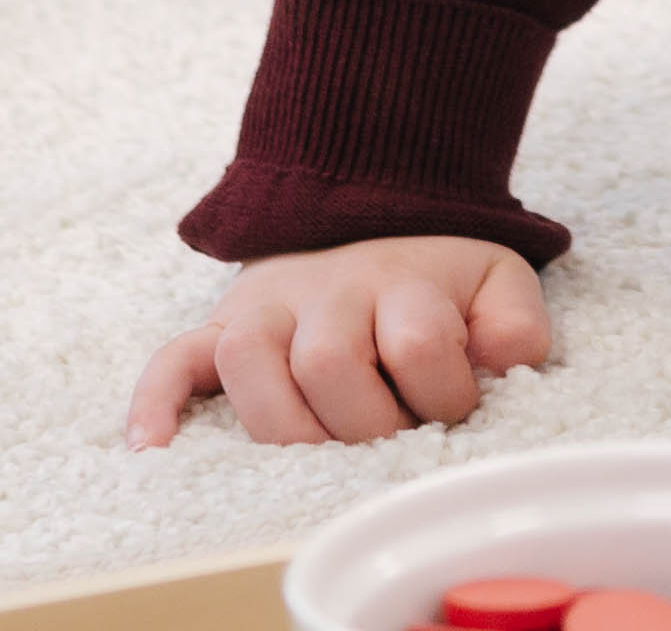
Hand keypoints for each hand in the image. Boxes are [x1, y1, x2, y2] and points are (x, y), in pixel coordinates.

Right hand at [125, 234, 552, 447]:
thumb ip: (515, 325)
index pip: (420, 342)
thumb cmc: (433, 283)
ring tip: (316, 455)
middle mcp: (327, 289)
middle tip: (388, 437)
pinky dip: (157, 402)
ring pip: (250, 361)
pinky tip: (155, 448)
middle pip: (331, 362)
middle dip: (367, 424)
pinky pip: (172, 357)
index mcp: (402, 280)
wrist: (369, 216)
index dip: (446, 393)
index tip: (454, 409)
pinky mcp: (219, 327)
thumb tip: (499, 362)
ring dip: (286, 424)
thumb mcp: (495, 285)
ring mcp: (266, 306)